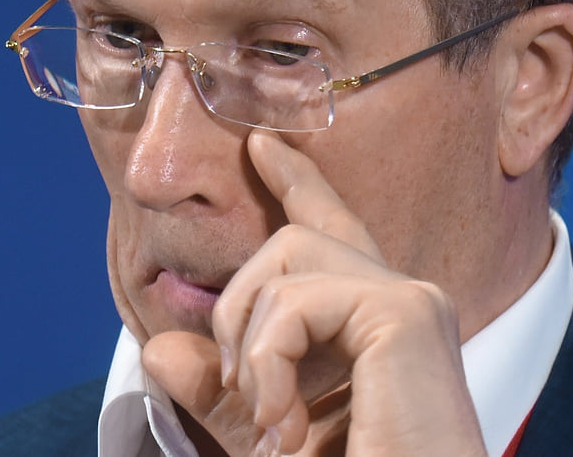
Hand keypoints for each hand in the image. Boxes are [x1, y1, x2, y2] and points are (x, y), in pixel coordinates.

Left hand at [141, 130, 487, 455]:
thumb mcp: (265, 436)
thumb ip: (221, 393)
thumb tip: (160, 350)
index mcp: (379, 325)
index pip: (332, 232)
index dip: (297, 183)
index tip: (262, 145)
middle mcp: (405, 302)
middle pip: (291, 239)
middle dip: (239, 306)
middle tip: (247, 398)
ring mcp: (411, 302)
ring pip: (286, 256)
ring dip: (250, 344)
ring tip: (270, 420)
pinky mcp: (407, 314)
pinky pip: (295, 300)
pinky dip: (266, 362)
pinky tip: (283, 421)